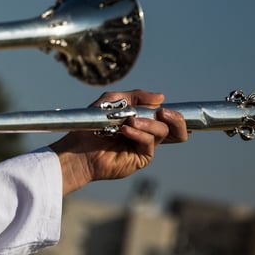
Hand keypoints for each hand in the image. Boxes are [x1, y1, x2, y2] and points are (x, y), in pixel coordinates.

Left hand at [50, 89, 187, 194]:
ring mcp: (145, 147)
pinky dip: (139, 133)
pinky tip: (125, 130)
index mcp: (144, 120)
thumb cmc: (92, 124)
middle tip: (162, 112)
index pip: (169, 118)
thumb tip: (161, 97)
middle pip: (176, 128)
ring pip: (163, 132)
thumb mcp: (113, 102)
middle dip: (175, 118)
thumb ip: (136, 96)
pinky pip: (149, 142)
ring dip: (149, 123)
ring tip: (130, 121)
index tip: (167, 108)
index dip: (176, 115)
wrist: (78, 148)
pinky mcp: (140, 158)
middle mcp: (148, 134)